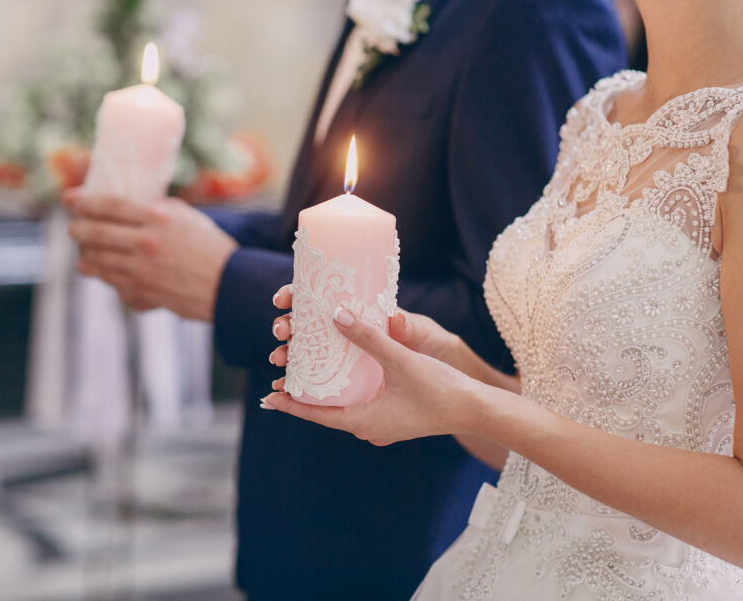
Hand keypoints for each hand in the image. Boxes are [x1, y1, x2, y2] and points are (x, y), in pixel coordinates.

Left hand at [65, 191, 237, 320]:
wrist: (229, 287)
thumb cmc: (210, 248)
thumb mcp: (187, 217)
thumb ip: (157, 208)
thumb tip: (129, 202)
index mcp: (159, 218)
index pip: (109, 205)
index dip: (84, 201)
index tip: (70, 199)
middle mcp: (146, 243)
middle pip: (94, 233)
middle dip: (77, 229)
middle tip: (74, 227)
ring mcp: (141, 271)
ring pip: (95, 261)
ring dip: (85, 254)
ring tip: (84, 249)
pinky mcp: (141, 293)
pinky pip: (109, 282)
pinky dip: (102, 274)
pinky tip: (102, 269)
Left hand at [263, 296, 483, 445]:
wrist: (475, 410)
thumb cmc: (439, 389)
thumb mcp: (399, 360)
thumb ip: (367, 337)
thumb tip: (335, 314)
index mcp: (362, 422)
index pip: (315, 415)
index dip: (290, 403)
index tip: (267, 394)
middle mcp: (368, 428)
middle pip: (325, 411)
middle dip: (303, 394)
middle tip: (281, 375)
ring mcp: (381, 425)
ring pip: (343, 407)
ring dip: (324, 392)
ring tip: (305, 374)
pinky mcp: (393, 417)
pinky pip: (359, 405)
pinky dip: (345, 391)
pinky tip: (341, 376)